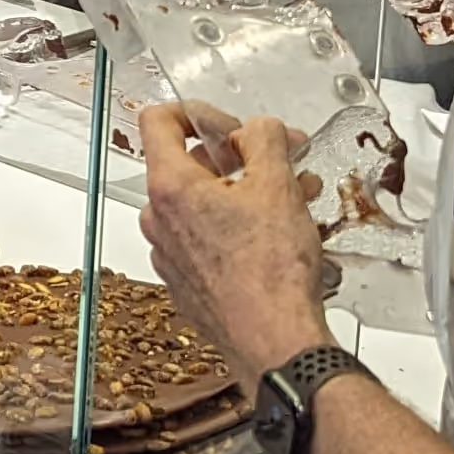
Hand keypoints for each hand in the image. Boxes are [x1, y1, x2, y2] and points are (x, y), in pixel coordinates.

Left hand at [131, 103, 336, 384]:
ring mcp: (169, 253)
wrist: (273, 341)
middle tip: (283, 160)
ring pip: (204, 202)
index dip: (198, 112)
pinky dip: (238, 225)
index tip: (232, 126)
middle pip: (188, 164)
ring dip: (248, 191)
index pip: (157, 120)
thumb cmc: (271, 273)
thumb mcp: (278, 184)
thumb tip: (259, 129)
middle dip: (240, 156)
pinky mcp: (186, 280)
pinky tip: (280, 234)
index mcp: (170, 187)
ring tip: (297, 197)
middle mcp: (159, 219)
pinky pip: (206, 236)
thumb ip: (265, 138)